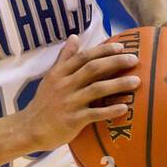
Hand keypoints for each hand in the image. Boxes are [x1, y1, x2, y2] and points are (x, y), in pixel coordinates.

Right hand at [0, 35, 140, 163]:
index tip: (121, 46)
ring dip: (118, 84)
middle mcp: (65, 85)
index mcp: (60, 74)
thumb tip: (74, 37)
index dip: (103, 50)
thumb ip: (64, 58)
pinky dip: (110, 110)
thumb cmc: (44, 103)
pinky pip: (95, 113)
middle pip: (93, 69)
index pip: (84, 57)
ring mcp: (69, 103)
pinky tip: (125, 108)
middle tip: (135, 59)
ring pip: (97, 89)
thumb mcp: (51, 78)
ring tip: (137, 82)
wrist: (29, 129)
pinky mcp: (73, 120)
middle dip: (115, 62)